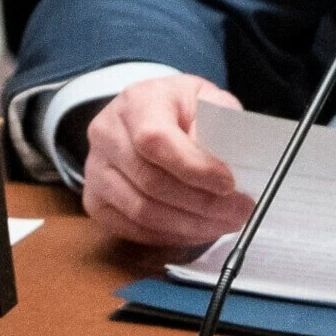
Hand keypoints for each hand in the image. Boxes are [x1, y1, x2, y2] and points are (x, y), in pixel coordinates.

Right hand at [82, 74, 254, 246]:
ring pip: (141, 211)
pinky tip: (198, 230)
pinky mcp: (95, 200)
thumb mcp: (207, 99)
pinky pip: (132, 228)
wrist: (148, 114)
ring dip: (190, 225)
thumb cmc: (183, 108)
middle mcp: (107, 133)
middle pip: (151, 181)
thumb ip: (218, 123)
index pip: (157, 140)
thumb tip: (227, 162)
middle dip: (202, 203)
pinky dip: (170, 235)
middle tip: (240, 211)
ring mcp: (96, 169)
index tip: (229, 184)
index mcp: (138, 101)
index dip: (194, 168)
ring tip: (225, 223)